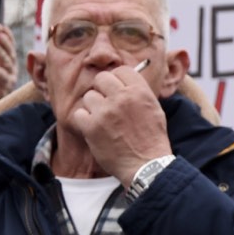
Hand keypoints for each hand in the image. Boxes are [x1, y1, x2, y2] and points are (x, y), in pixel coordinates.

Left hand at [69, 65, 173, 184]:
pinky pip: (79, 114)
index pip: (121, 70)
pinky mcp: (92, 127)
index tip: (116, 88)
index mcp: (139, 90)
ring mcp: (105, 112)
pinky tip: (94, 128)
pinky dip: (85, 121)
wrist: (146, 164)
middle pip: (101, 78)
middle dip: (102, 89)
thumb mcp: (154, 107)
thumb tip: (125, 80)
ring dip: (94, 107)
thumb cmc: (152, 137)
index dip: (117, 78)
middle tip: (106, 102)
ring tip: (103, 119)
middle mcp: (122, 97)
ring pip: (89, 96)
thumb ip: (139, 91)